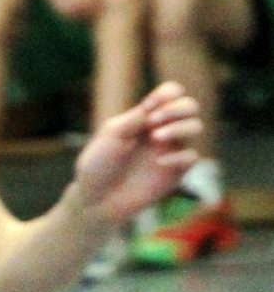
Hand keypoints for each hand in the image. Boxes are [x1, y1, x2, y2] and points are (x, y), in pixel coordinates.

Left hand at [71, 81, 200, 221]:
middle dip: (177, 108)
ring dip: (179, 127)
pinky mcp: (174, 172)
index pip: (172, 93)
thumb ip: (135, 118)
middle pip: (190, 106)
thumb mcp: (112, 134)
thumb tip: (156, 109)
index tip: (149, 105)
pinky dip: (179, 156)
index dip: (168, 93)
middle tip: (153, 121)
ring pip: (196, 127)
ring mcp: (170, 150)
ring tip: (156, 138)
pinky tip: (159, 162)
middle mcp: (162, 130)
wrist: (96, 198)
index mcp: (146, 117)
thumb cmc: (98, 164)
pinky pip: (192, 157)